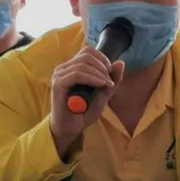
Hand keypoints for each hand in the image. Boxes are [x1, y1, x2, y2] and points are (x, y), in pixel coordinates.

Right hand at [49, 46, 124, 160]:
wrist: (70, 129)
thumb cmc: (83, 112)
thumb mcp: (103, 94)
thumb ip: (111, 79)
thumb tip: (121, 62)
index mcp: (71, 68)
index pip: (88, 51)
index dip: (102, 58)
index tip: (110, 73)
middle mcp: (63, 69)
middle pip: (87, 55)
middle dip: (103, 66)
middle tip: (110, 81)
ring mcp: (59, 76)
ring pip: (83, 63)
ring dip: (100, 73)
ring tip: (107, 85)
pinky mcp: (58, 85)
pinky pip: (77, 74)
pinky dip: (92, 78)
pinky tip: (100, 85)